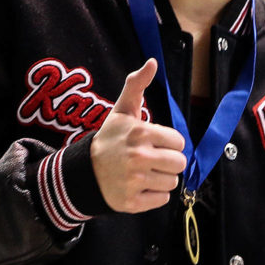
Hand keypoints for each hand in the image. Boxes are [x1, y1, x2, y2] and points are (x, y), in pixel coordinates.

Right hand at [90, 59, 186, 212]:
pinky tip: (140, 186)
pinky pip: (162, 200)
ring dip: (162, 179)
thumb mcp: (122, 110)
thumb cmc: (110, 138)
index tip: (154, 143)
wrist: (84, 170)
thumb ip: (137, 84)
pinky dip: (154, 195)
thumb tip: (153, 62)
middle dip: (168, 161)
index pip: (179, 142)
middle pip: (179, 164)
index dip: (169, 143)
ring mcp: (134, 181)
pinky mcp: (132, 202)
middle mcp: (138, 157)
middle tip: (152, 159)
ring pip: (172, 183)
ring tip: (145, 172)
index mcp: (140, 133)